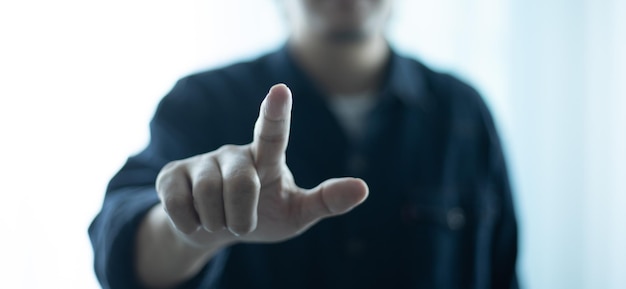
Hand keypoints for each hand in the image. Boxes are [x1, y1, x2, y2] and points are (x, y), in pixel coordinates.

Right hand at [155, 84, 368, 246]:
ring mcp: (200, 162)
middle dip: (243, 216)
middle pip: (241, 182)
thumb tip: (364, 188)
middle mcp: (234, 153)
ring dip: (218, 222)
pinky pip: (179, 204)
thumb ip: (327, 200)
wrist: (214, 232)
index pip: (273, 133)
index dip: (276, 112)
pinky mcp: (171, 175)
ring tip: (220, 220)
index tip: (281, 91)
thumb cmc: (263, 215)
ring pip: (208, 195)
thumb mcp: (297, 212)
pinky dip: (192, 224)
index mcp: (267, 158)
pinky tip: (196, 220)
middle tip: (243, 224)